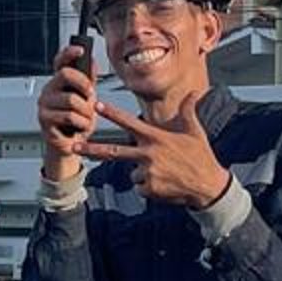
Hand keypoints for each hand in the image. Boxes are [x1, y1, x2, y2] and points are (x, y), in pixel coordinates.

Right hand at [37, 41, 96, 179]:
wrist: (72, 145)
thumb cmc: (78, 121)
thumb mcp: (87, 98)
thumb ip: (88, 80)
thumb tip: (92, 61)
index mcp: (58, 82)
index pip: (60, 61)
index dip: (69, 53)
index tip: (81, 49)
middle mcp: (48, 91)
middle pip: (65, 74)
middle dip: (83, 84)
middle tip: (90, 95)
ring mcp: (44, 105)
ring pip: (71, 99)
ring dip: (86, 111)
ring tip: (86, 118)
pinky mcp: (45, 120)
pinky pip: (68, 116)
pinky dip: (81, 123)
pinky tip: (80, 126)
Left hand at [86, 93, 230, 208]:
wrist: (208, 185)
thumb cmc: (200, 155)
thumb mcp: (194, 129)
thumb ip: (188, 109)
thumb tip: (196, 92)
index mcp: (155, 138)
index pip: (129, 122)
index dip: (112, 114)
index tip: (96, 106)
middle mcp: (148, 154)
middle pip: (113, 151)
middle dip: (91, 149)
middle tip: (74, 145)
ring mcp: (147, 172)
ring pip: (131, 172)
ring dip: (143, 173)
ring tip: (164, 172)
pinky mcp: (148, 189)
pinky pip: (139, 186)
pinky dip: (149, 186)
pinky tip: (165, 184)